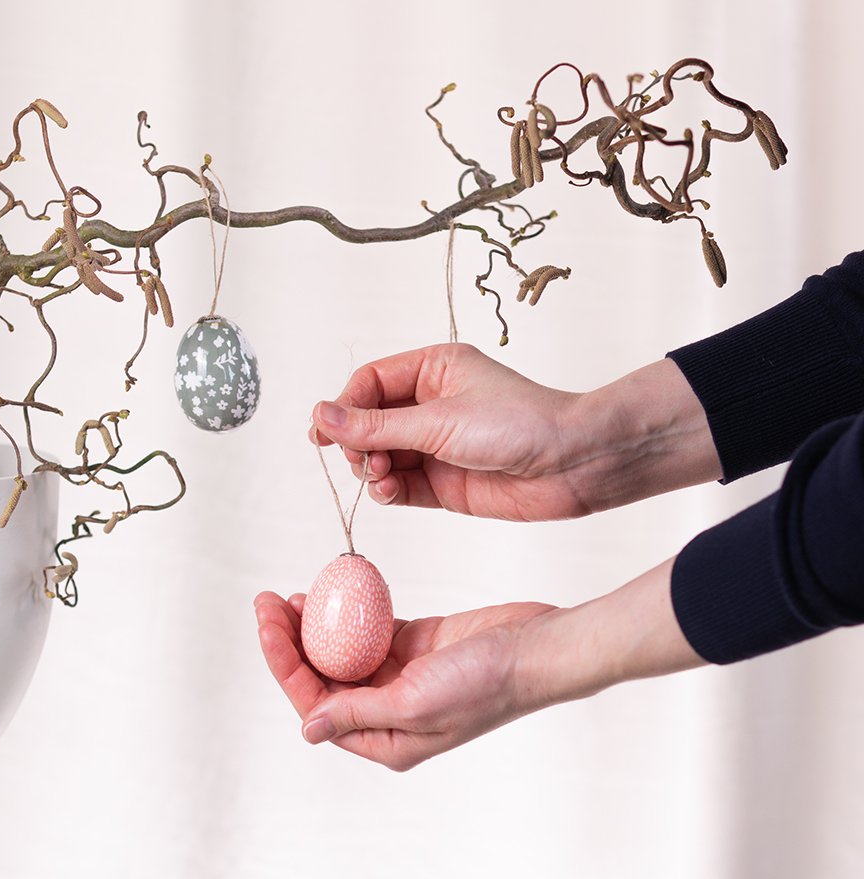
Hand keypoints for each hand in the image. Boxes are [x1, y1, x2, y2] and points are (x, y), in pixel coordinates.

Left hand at [255, 560, 704, 769]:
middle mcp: (386, 713)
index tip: (268, 627)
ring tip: (288, 596)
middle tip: (266, 602)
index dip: (285, 666)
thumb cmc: (487, 683)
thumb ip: (359, 712)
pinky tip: (325, 591)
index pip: (316, 705)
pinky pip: (367, 630)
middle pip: (321, 678)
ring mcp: (399, 678)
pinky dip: (345, 612)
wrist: (539, 649)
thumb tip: (307, 729)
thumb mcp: (416, 703)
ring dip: (312, 626)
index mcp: (384, 740)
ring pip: (339, 652)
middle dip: (289, 642)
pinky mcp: (414, 645)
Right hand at [312, 344, 721, 519]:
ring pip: (381, 457)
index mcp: (433, 369)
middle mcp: (432, 405)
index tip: (324, 433)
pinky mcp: (445, 482)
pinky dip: (388, 491)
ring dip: (372, 470)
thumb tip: (322, 416)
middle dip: (359, 444)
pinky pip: (400, 485)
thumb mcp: (437, 420)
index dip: (344, 406)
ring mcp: (437, 445)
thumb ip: (375, 425)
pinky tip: (390, 492)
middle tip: (365, 461)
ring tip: (382, 478)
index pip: (370, 382)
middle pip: (370, 422)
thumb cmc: (520, 424)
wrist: (572, 465)